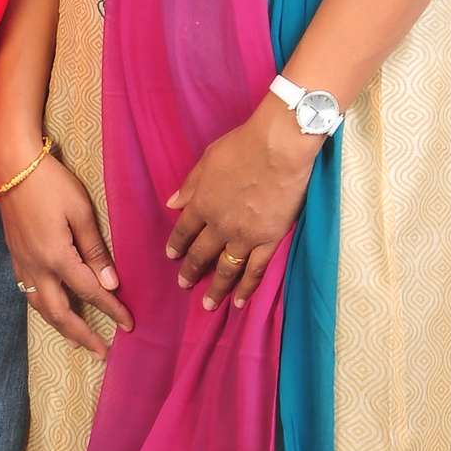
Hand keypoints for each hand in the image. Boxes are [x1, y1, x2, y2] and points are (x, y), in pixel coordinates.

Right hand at [0, 155, 133, 355]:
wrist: (11, 166)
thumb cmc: (51, 183)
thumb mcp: (80, 212)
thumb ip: (94, 249)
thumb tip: (109, 282)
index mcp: (56, 257)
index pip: (90, 292)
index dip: (111, 310)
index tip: (129, 325)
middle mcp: (36, 267)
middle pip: (60, 312)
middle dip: (82, 334)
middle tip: (101, 352)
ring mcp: (21, 262)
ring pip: (39, 306)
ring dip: (60, 325)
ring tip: (76, 339)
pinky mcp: (14, 254)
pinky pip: (27, 291)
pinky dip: (42, 307)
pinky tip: (49, 307)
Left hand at [165, 100, 319, 308]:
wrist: (278, 147)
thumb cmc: (243, 146)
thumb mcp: (208, 159)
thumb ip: (191, 185)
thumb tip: (173, 203)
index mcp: (202, 203)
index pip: (184, 230)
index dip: (177, 244)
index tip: (172, 256)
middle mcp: (219, 225)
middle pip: (201, 254)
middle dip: (191, 271)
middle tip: (184, 285)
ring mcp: (245, 236)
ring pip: (226, 269)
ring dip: (216, 289)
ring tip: (208, 305)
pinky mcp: (269, 240)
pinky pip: (255, 270)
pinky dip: (247, 288)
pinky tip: (240, 302)